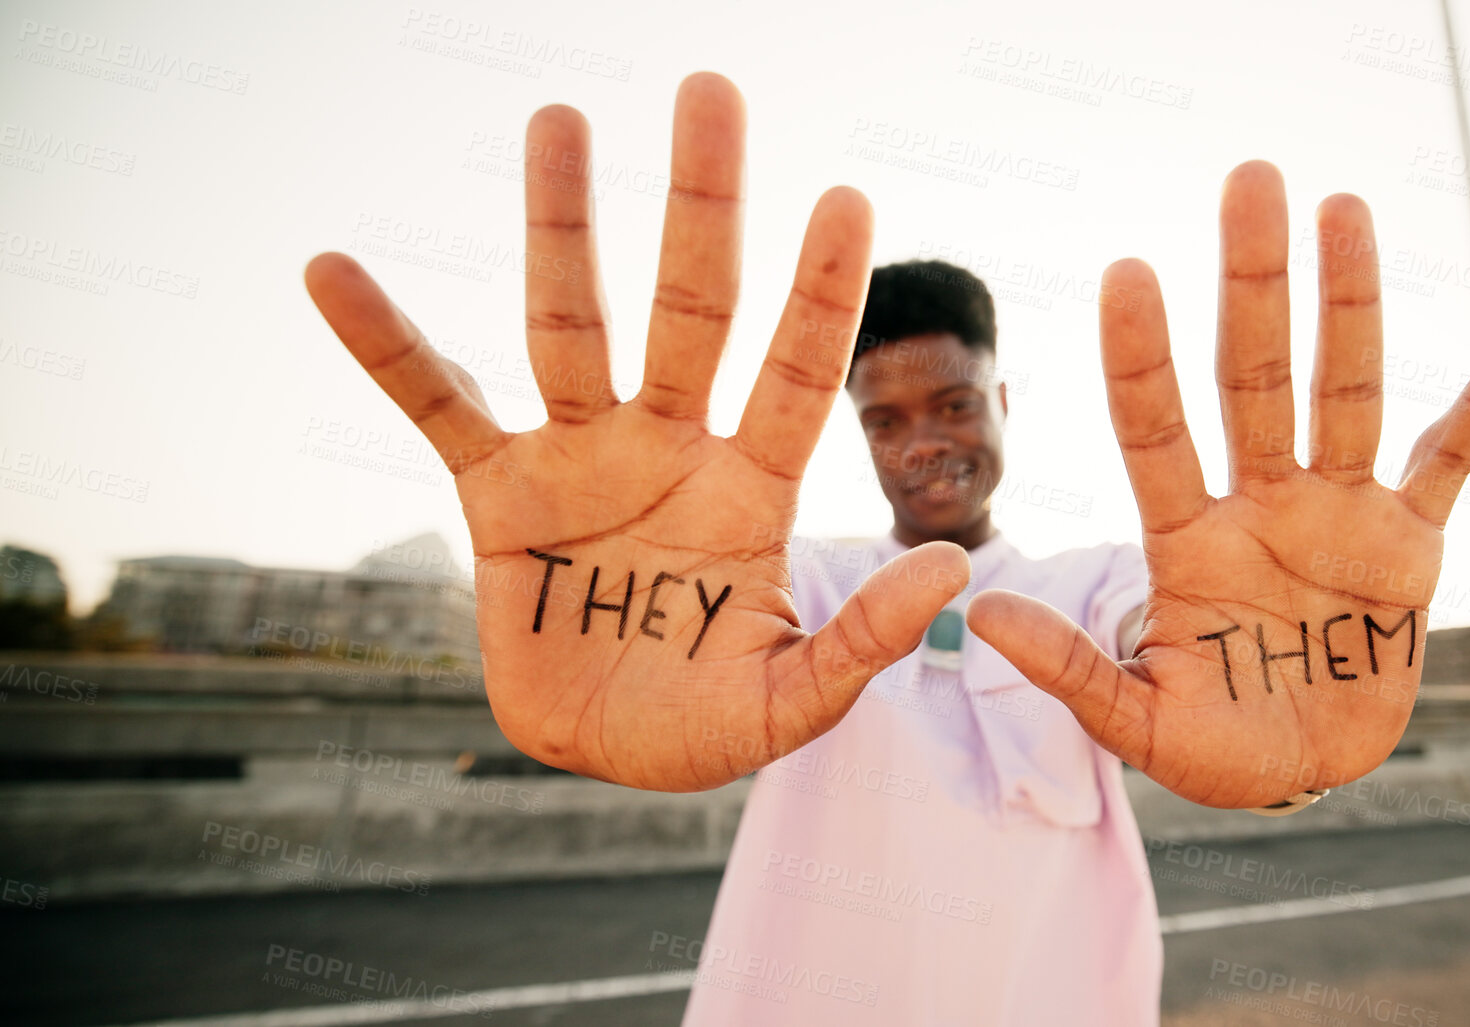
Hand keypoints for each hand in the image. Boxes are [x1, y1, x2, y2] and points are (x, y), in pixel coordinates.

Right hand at [303, 74, 968, 791]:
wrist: (601, 754)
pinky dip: (386, 346)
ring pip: (570, 327)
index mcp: (750, 491)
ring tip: (558, 118)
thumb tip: (955, 566)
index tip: (849, 197)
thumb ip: (864, 639)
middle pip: (692, 311)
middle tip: (711, 90)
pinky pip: (435, 405)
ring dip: (562, 227)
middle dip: (703, 208)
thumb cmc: (704, 724)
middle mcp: (668, 448)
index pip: (797, 375)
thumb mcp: (789, 701)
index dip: (822, 294)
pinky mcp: (495, 494)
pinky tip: (332, 272)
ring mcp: (579, 459)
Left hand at [967, 162, 1469, 808]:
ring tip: (1345, 207)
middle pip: (1254, 377)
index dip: (1141, 361)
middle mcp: (1261, 505)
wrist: (1304, 771)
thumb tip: (984, 610)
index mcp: (1188, 542)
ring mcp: (1338, 513)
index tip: (1126, 273)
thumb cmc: (1214, 746)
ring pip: (1345, 393)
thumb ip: (1072, 670)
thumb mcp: (1138, 724)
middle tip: (1250, 179)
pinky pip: (1454, 460)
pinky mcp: (1410, 544)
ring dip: (1351, 305)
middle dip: (1252, 284)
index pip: (1155, 433)